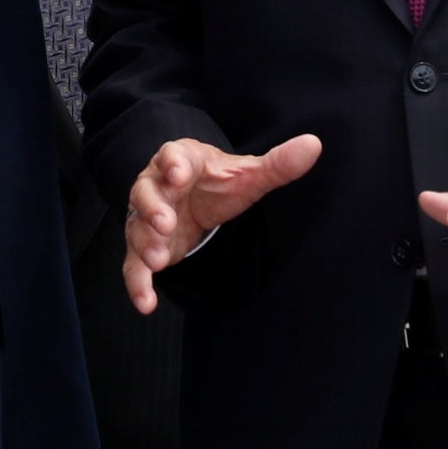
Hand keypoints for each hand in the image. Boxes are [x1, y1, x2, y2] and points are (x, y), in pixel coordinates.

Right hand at [123, 134, 321, 314]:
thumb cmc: (219, 181)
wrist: (195, 197)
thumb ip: (277, 163)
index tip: (179, 174)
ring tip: (158, 261)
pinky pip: (133, 264)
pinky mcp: (145, 246)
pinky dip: (137, 284)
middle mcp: (157, 186)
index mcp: (182, 161)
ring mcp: (147, 218)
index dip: (173, 164)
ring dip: (145, 243)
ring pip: (137, 227)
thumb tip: (314, 145)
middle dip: (153, 208)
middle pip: (146, 191)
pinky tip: (146, 303)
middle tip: (165, 223)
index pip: (172, 156)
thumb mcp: (248, 174)